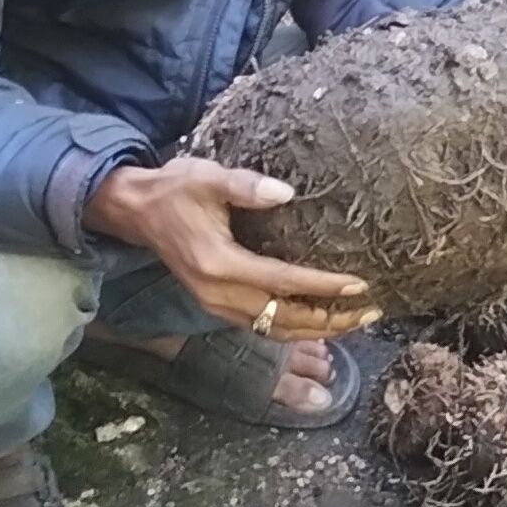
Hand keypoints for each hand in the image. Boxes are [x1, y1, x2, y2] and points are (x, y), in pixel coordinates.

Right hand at [88, 157, 378, 337]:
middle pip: (282, 318)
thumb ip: (246, 186)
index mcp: (219, 264)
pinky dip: (293, 327)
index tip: (359, 285)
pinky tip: (319, 321)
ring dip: (316, 330)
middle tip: (370, 311)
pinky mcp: (216, 305)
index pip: (282, 281)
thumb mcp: (208, 177)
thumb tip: (286, 193)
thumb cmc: (175, 189)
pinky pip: (262, 326)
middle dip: (330, 320)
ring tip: (355, 320)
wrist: (136, 210)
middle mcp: (218, 294)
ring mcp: (215, 305)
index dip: (323, 286)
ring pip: (273, 329)